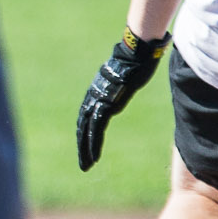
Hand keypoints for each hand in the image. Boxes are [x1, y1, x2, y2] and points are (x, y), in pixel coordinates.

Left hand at [76, 29, 170, 171]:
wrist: (136, 53)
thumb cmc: (136, 60)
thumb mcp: (126, 73)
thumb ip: (124, 80)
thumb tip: (131, 74)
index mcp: (97, 92)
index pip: (86, 116)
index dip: (84, 132)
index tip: (85, 146)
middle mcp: (94, 97)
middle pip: (83, 126)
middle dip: (82, 146)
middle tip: (82, 164)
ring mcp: (98, 102)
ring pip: (87, 131)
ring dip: (85, 150)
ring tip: (85, 165)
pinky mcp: (106, 105)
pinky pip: (96, 130)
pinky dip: (93, 145)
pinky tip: (93, 157)